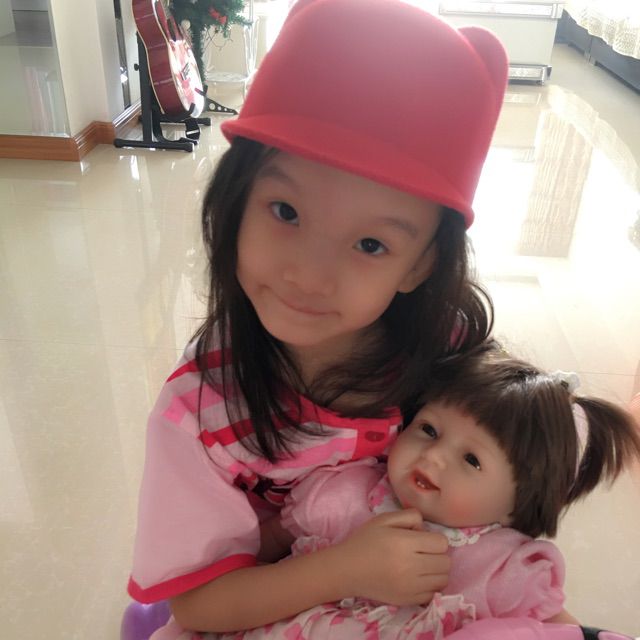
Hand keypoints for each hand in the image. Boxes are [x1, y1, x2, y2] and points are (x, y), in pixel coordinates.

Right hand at [329, 508, 449, 605]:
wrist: (346, 570)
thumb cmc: (364, 541)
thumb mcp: (384, 519)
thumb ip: (409, 516)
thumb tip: (426, 528)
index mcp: (404, 543)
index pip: (442, 543)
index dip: (434, 538)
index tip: (423, 539)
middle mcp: (410, 566)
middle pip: (446, 562)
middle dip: (438, 554)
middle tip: (423, 552)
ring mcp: (410, 586)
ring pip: (443, 579)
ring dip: (436, 571)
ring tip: (422, 565)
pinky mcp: (408, 600)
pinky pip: (433, 594)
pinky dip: (430, 586)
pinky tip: (417, 578)